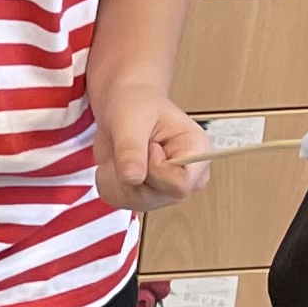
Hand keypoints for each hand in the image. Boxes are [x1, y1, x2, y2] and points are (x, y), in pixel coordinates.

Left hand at [98, 94, 208, 213]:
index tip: (149, 146)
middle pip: (155, 196)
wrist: (123, 107)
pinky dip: (110, 182)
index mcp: (197, 152)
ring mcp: (167, 190)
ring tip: (123, 153)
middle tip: (131, 146)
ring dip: (117, 178)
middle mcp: (187, 177)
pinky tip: (116, 164)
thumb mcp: (131, 120)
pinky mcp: (148, 196)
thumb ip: (132, 149)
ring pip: (135, 201)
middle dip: (131, 174)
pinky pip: (120, 201)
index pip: (181, 185)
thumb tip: (133, 179)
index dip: (156, 170)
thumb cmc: (136, 105)